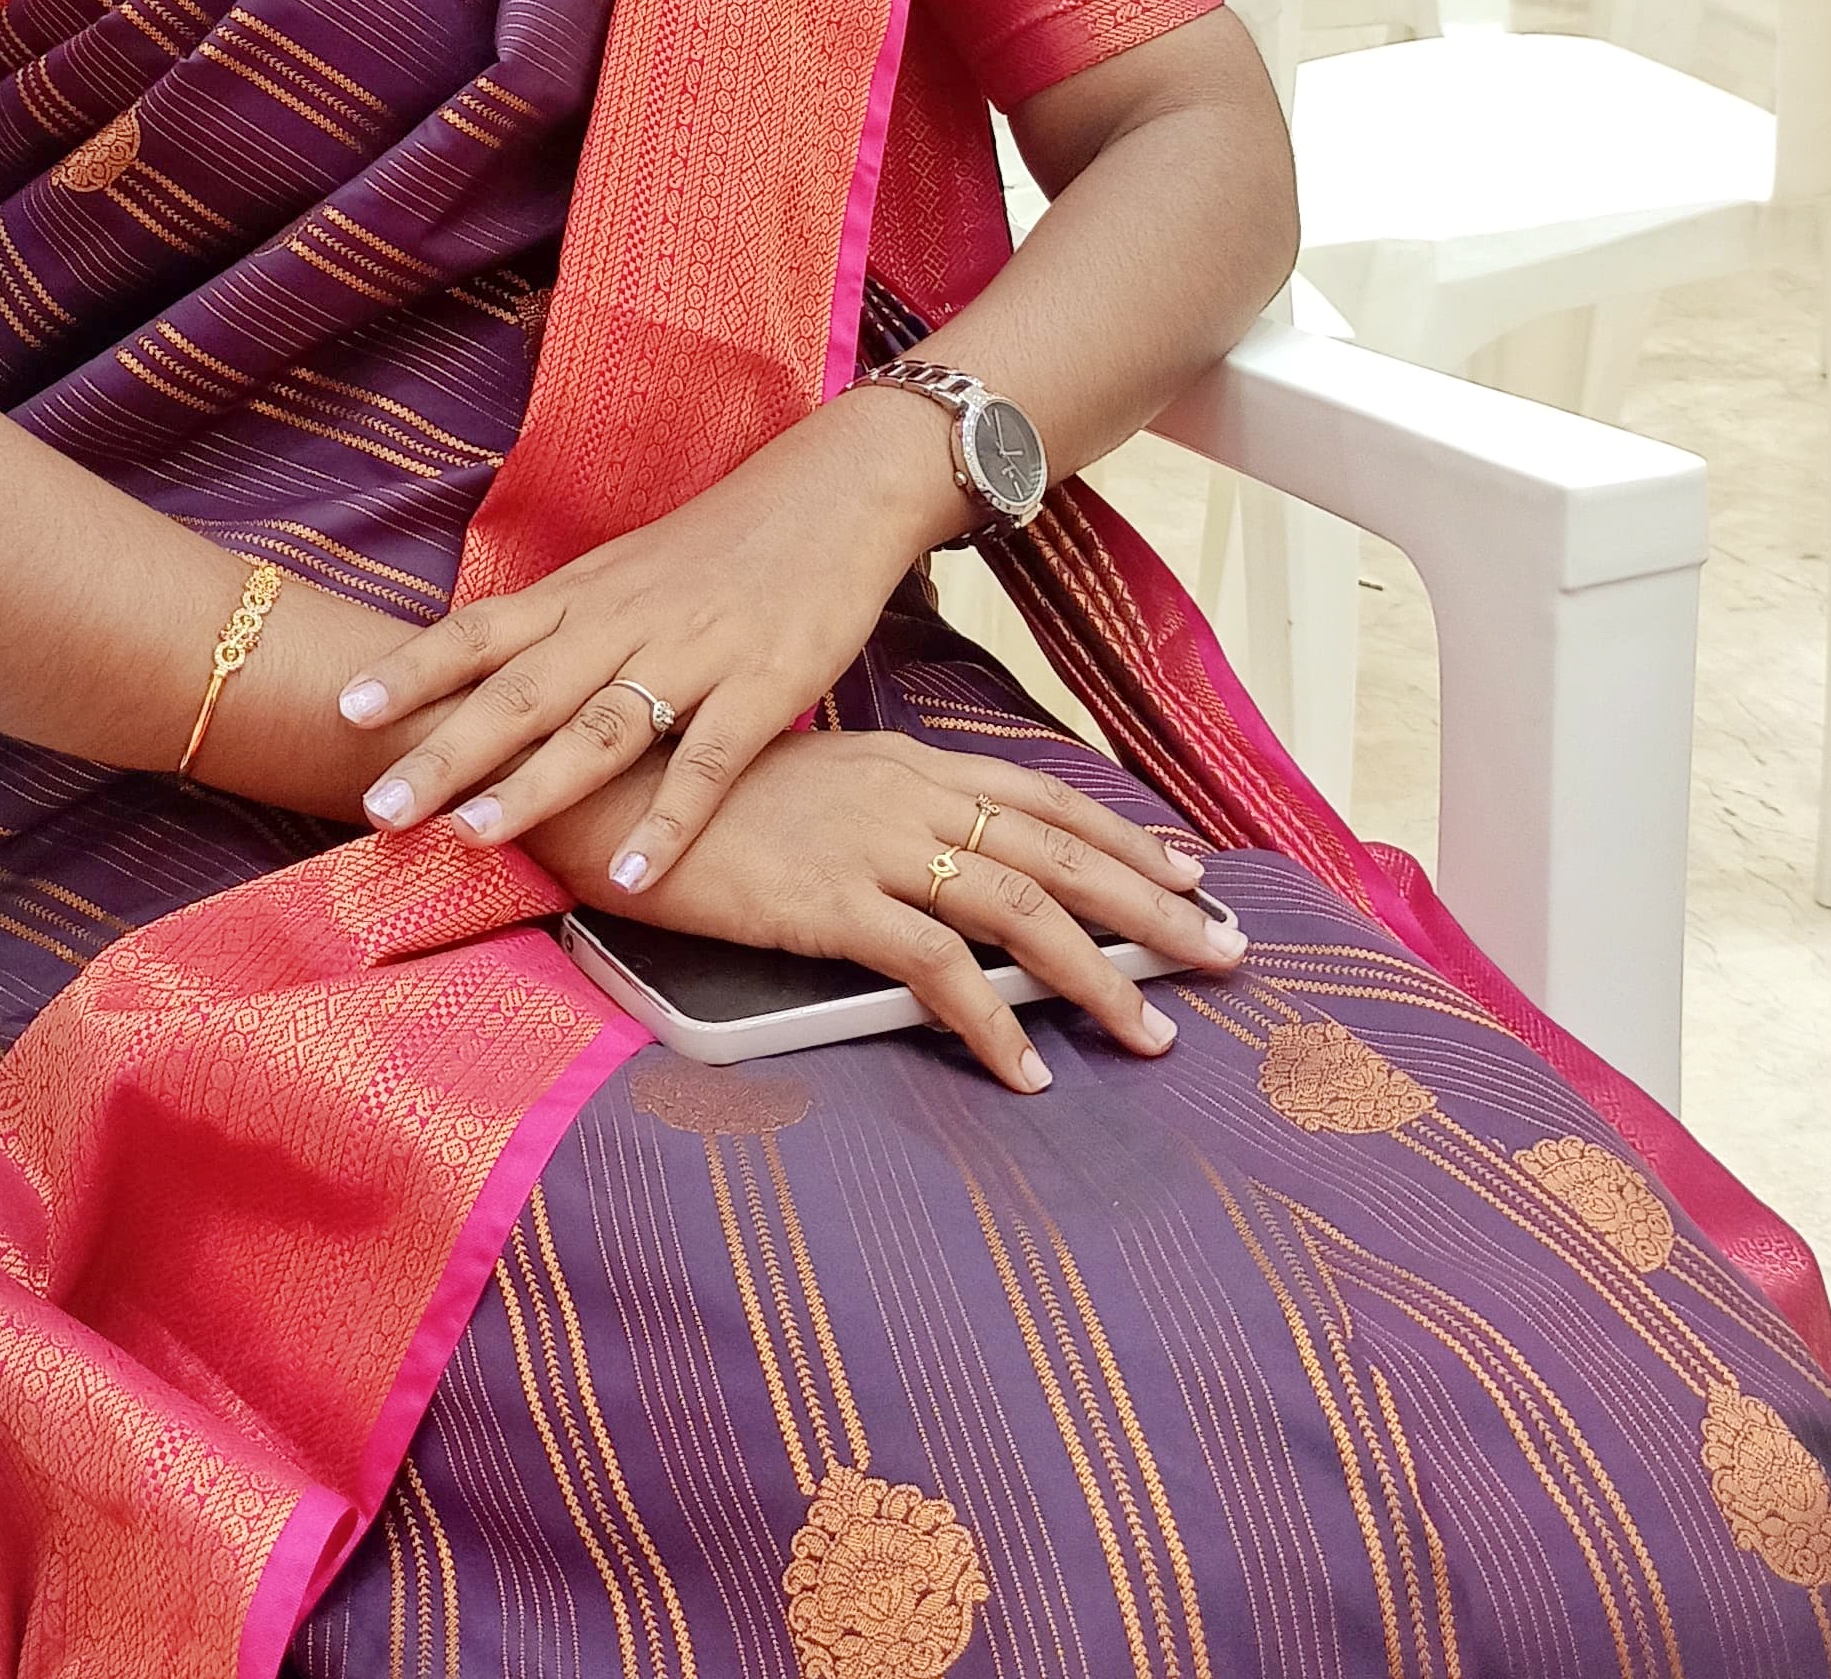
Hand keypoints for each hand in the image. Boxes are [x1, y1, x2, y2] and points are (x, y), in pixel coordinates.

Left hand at [342, 385, 964, 892]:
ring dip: (534, 786)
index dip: (414, 668)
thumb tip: (479, 678)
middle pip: (521, 690)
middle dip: (445, 751)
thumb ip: (562, 625)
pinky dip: (667, 819)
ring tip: (473, 839)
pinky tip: (630, 872)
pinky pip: (709, 761)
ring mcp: (696, 651)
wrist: (836, 490)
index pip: (482, 629)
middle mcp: (625, 619)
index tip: (343, 709)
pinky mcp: (766, 684)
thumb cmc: (723, 542)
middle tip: (378, 810)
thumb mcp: (628, 571)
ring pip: (601, 725)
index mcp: (586, 590)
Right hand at [541, 730, 1244, 1093]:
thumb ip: (875, 812)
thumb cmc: (694, 791)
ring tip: (1154, 1035)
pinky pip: (937, 968)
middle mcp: (907, 793)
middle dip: (1153, 905)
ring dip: (1099, 977)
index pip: (1041, 795)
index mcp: (905, 761)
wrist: (603, 782)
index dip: (1122, 834)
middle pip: (1059, 850)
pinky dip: (994, 1022)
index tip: (1189, 870)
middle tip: (1227, 952)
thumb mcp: (806, 786)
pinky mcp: (831, 900)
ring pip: (1021, 910)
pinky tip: (1029, 1069)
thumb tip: (928, 853)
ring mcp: (873, 844)